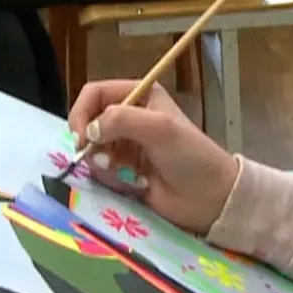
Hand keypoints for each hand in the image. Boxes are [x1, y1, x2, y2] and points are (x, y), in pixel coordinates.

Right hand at [68, 80, 238, 234]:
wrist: (210, 198)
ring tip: (129, 175)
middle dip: (91, 143)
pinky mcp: (123, 171)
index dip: (82, 113)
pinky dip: (112, 179)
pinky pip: (100, 172)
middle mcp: (129, 117)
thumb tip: (88, 133)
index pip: (94, 94)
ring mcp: (125, 145)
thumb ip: (120, 120)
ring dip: (104, 165)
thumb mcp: (159, 128)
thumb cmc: (191, 156)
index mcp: (140, 95)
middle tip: (104, 161)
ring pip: (91, 150)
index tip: (82, 138)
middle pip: (87, 123)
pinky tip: (135, 184)